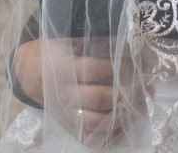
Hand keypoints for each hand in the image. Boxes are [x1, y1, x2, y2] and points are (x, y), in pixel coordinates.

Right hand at [13, 36, 145, 146]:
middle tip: (146, 88)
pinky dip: (112, 136)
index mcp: (62, 68)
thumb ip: (95, 40)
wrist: (31, 74)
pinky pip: (91, 139)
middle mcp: (63, 94)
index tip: (136, 64)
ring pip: (96, 123)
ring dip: (123, 116)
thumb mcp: (69, 39)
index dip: (117, 67)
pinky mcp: (69, 127)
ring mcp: (65, 114)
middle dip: (126, 94)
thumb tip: (128, 42)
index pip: (93, 70)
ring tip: (142, 106)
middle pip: (97, 99)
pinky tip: (128, 124)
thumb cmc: (56, 52)